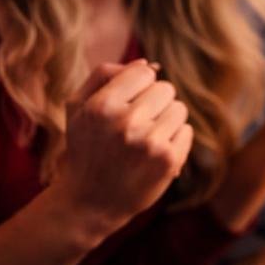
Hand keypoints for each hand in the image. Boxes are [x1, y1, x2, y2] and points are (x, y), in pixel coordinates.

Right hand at [51, 59, 193, 236]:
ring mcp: (150, 142)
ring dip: (166, 121)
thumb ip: (105, 75)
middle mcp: (126, 122)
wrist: (90, 201)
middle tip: (135, 125)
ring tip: (144, 139)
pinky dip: (174, 140)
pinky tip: (153, 154)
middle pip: (166, 88)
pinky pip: (186, 131)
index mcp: (102, 106)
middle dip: (154, 103)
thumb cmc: (86, 148)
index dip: (139, 86)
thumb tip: (147, 62)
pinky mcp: (169, 159)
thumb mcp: (78, 108)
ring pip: (179, 109)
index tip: (128, 102)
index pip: (145, 72)